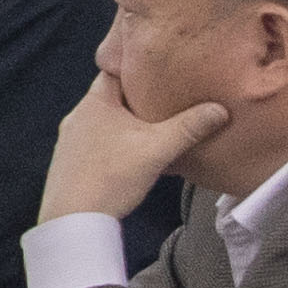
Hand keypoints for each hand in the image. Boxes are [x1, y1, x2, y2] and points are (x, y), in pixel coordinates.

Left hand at [41, 68, 228, 220]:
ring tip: (150, 129)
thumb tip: (219, 110)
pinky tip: (128, 158)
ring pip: (103, 123)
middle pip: (111, 97)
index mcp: (95, 102)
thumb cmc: (111, 178)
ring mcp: (69, 141)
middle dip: (136, 98)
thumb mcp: (157, 149)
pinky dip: (112, 145)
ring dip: (124, 124)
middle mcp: (77, 116)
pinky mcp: (68, 163)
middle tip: (164, 98)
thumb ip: (189, 127)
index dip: (137, 65)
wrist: (73, 222)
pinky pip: (95, 144)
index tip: (159, 65)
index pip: (115, 69)